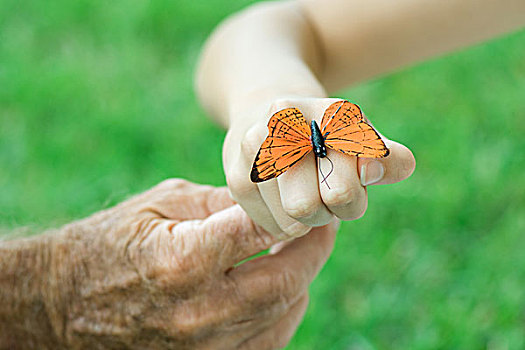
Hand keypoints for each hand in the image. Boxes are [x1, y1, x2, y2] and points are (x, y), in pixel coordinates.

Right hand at [42, 179, 336, 348]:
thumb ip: (222, 203)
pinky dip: (282, 312)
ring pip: (283, 314)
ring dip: (301, 281)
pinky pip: (266, 341)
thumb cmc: (112, 242)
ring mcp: (202, 347)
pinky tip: (280, 289)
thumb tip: (273, 201)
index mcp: (183, 261)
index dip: (300, 218)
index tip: (317, 205)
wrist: (63, 302)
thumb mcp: (163, 204)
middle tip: (324, 228)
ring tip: (302, 253)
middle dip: (314, 252)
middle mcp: (198, 312)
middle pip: (285, 282)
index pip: (263, 234)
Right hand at [224, 97, 414, 236]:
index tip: (347, 183)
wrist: (270, 116)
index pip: (342, 189)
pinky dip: (284, 222)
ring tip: (304, 192)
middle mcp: (281, 125)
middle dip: (327, 212)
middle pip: (307, 209)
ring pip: (289, 224)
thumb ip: (391, 159)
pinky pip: (271, 226)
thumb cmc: (328, 139)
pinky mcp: (237, 177)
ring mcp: (252, 150)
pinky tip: (283, 197)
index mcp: (325, 113)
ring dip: (306, 220)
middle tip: (326, 195)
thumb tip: (370, 171)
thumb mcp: (365, 142)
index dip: (352, 197)